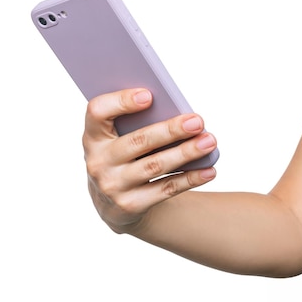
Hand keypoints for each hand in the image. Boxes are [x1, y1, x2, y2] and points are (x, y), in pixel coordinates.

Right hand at [83, 88, 217, 232]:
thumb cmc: (121, 156)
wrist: (110, 204)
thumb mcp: (116, 139)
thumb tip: (176, 112)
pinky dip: (189, 179)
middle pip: (137, 141)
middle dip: (170, 130)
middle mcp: (98, 161)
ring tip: (209, 141)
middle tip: (197, 121)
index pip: (97, 111)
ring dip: (186, 153)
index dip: (121, 101)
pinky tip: (209, 170)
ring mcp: (112, 186)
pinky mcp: (129, 206)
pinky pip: (165, 190)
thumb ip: (134, 123)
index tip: (149, 95)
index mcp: (92, 136)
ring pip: (155, 166)